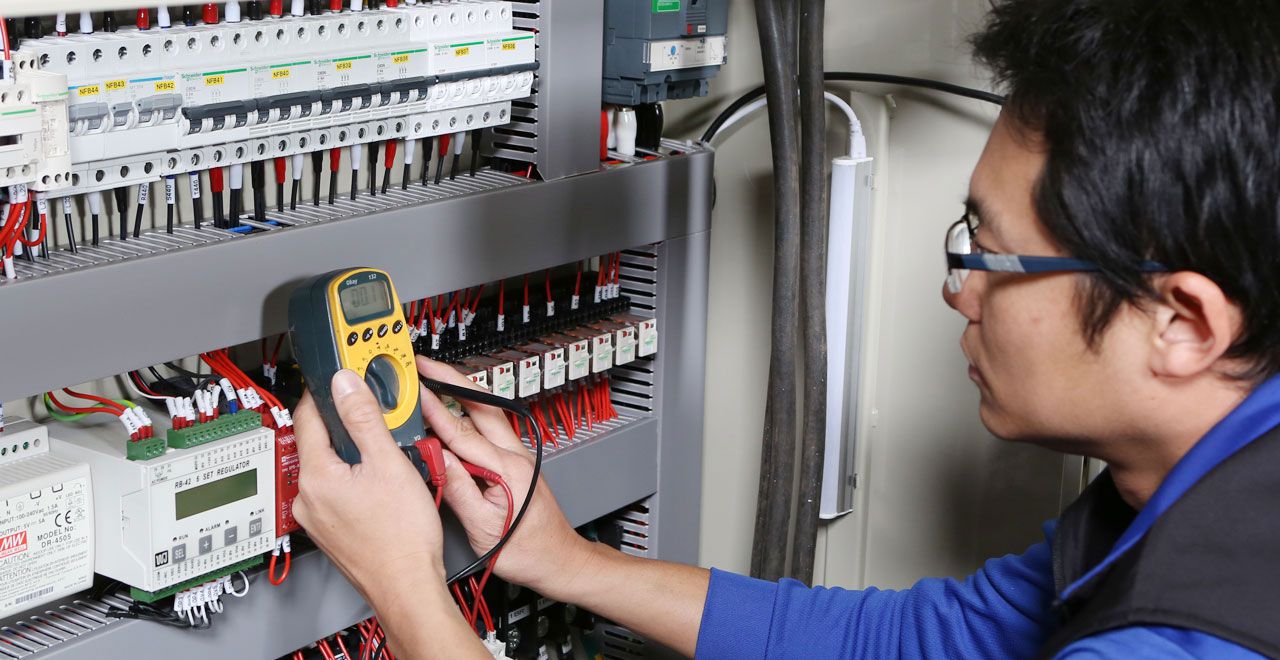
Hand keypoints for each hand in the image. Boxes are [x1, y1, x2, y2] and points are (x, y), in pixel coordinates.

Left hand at [292, 369, 445, 607]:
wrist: (407, 586)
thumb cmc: (401, 537)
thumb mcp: (390, 463)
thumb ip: (364, 418)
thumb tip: (345, 384)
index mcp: (315, 476)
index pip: (307, 416)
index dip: (325, 391)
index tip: (340, 377)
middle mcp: (306, 497)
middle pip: (320, 441)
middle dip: (346, 424)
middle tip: (375, 413)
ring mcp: (316, 516)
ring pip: (329, 467)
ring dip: (353, 453)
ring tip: (386, 452)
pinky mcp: (329, 529)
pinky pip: (336, 490)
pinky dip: (354, 478)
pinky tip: (381, 483)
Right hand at [417, 357, 592, 598]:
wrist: (558, 560)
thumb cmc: (526, 551)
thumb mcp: (483, 529)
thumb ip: (459, 490)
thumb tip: (436, 459)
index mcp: (507, 470)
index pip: (462, 432)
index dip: (435, 409)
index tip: (414, 389)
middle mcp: (516, 456)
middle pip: (481, 406)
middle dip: (452, 380)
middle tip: (424, 365)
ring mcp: (519, 455)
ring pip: (488, 413)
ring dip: (462, 392)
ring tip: (434, 377)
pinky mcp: (518, 461)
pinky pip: (491, 427)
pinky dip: (470, 412)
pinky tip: (454, 410)